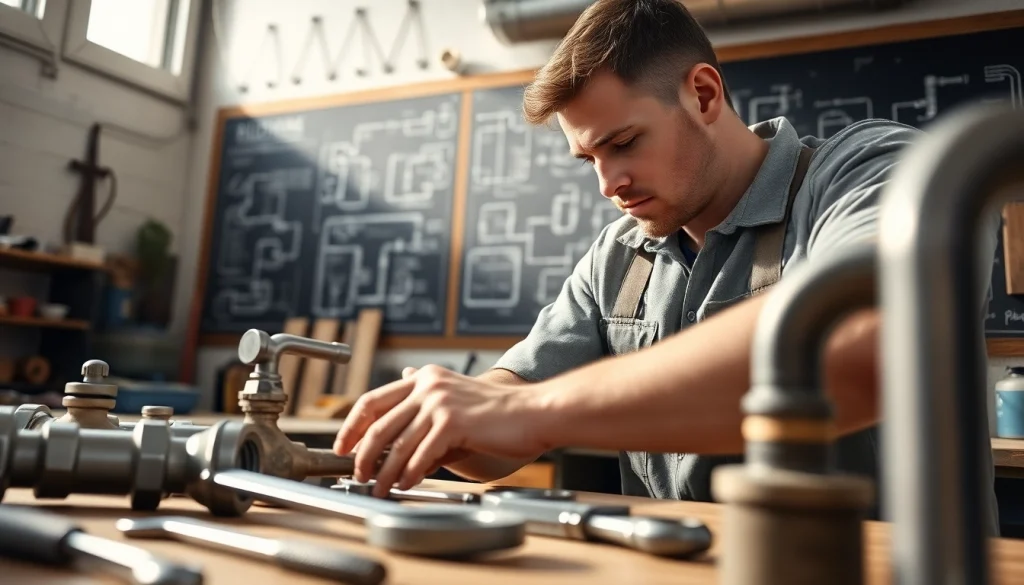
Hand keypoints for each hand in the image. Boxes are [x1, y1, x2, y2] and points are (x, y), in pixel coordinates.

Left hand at [332, 364, 549, 497]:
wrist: (535, 412)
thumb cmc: (499, 413)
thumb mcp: (456, 398)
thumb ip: (426, 401)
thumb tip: (399, 401)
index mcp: (425, 378)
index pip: (372, 400)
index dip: (352, 426)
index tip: (342, 447)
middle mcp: (428, 385)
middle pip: (378, 423)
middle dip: (362, 454)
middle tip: (357, 474)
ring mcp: (440, 402)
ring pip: (397, 443)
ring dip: (385, 472)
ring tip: (381, 488)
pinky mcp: (453, 421)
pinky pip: (421, 454)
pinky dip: (410, 473)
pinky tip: (408, 484)